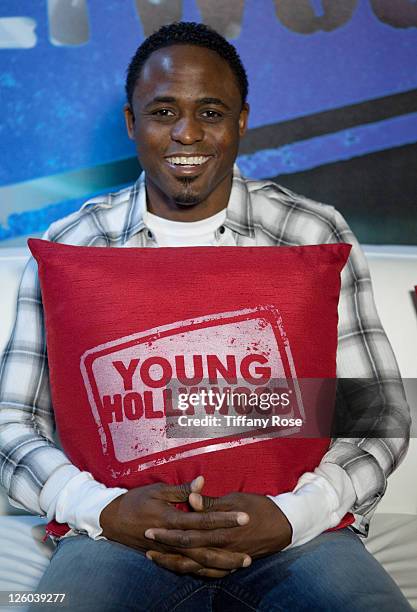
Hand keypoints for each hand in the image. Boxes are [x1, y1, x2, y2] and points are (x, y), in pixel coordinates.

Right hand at [100, 476, 250, 576]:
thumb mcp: (157, 490)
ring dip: (220, 565)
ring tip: (240, 564)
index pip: (204, 520)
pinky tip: (219, 571)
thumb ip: (182, 490)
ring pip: (198, 562)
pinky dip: (204, 571)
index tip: (244, 517)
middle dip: (228, 551)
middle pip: (205, 548)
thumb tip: (202, 482)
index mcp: (172, 519)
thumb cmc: (135, 501)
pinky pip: (187, 568)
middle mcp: (172, 539)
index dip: (225, 519)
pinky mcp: (165, 557)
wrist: (111, 520)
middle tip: (250, 552)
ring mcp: (168, 551)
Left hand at [145, 480, 292, 560]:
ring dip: (173, 562)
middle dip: (164, 547)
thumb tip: (190, 498)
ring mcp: (226, 558)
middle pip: (186, 550)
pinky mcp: (231, 563)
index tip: (149, 528)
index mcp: (220, 529)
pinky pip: (208, 572)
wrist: (283, 525)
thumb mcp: (235, 499)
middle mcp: (220, 547)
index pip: (187, 532)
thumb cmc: (258, 507)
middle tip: (146, 542)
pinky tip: (180, 568)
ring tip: (155, 558)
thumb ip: (210, 503)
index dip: (167, 531)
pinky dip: (192, 571)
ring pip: (194, 565)